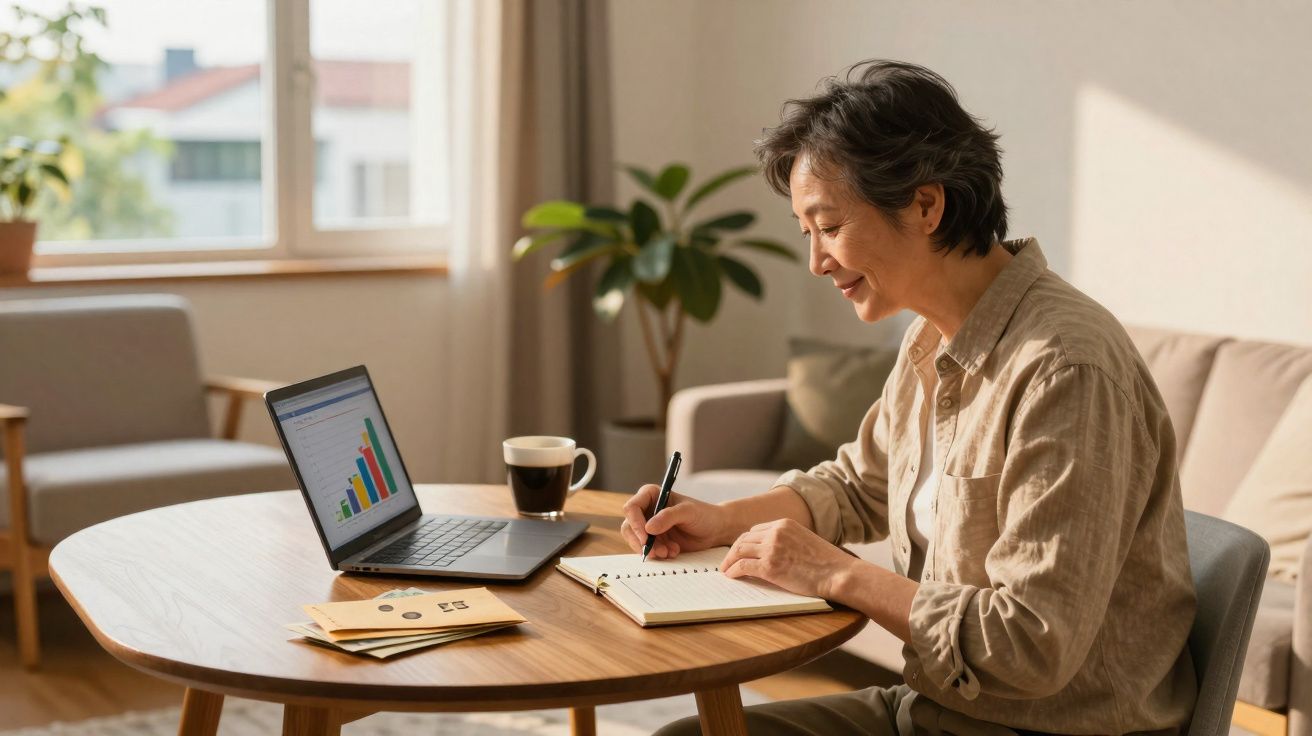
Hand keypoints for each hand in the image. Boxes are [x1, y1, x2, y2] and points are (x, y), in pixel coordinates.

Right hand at [620, 483, 731, 559]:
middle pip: (629, 526)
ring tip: (669, 552)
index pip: (632, 507)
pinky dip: (658, 554)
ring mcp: (649, 527)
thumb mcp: (688, 512)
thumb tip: (648, 528)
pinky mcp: (655, 541)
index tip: (646, 537)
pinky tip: (674, 552)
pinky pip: (647, 550)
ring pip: (636, 541)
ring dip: (651, 549)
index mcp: (651, 495)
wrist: (715, 530)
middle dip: (641, 541)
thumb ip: (668, 517)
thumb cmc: (703, 515)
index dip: (635, 523)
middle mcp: (647, 510)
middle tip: (657, 551)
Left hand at [721, 519, 856, 599]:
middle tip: (727, 561)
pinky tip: (731, 576)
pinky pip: (743, 566)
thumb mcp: (805, 541)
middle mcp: (776, 532)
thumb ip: (787, 542)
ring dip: (729, 560)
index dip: (745, 542)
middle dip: (733, 550)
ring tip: (725, 569)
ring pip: (739, 550)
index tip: (741, 551)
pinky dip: (733, 570)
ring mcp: (772, 548)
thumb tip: (771, 554)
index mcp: (785, 523)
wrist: (838, 573)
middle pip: (744, 538)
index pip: (755, 530)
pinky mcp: (770, 566)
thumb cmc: (827, 563)